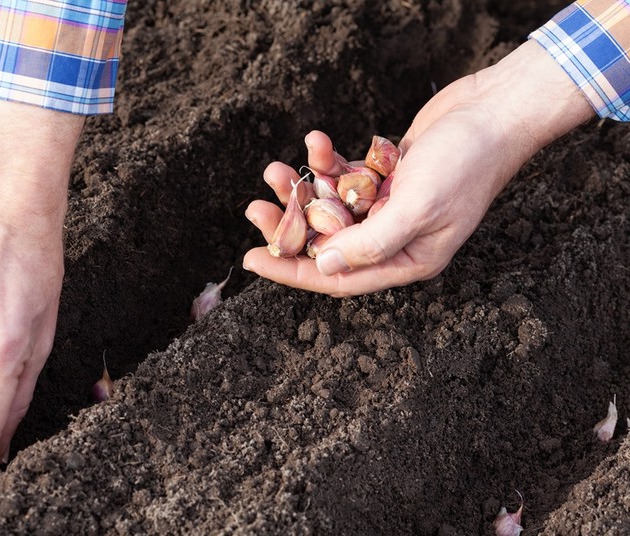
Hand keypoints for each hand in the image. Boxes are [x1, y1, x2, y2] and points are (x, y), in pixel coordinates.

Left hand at [244, 40, 593, 296]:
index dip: (292, 271)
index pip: (339, 278)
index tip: (252, 259)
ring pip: (331, 207)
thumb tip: (324, 266)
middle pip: (328, 244)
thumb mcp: (417, 208)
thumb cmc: (466, 163)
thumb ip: (370, 243)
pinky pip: (346, 177)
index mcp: (408, 261)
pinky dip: (328, 163)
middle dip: (289, 226)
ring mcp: (391, 207)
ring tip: (275, 170)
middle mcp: (396, 239)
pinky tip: (316, 142)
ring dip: (302, 189)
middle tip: (254, 208)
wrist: (495, 111)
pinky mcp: (387, 177)